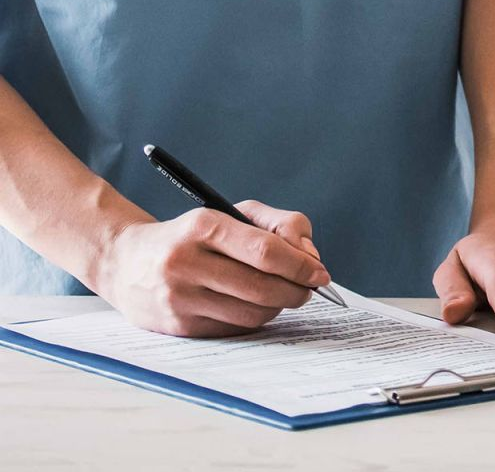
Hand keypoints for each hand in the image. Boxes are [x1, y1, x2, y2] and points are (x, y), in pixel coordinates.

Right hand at [93, 201, 328, 336]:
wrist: (124, 262)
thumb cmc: (192, 236)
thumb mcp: (233, 214)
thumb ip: (280, 225)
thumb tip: (310, 257)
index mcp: (202, 227)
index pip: (265, 251)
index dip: (300, 266)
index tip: (319, 273)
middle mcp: (186, 262)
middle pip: (262, 287)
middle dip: (296, 291)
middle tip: (307, 289)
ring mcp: (178, 297)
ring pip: (251, 314)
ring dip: (277, 307)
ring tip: (280, 296)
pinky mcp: (176, 326)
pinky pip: (233, 329)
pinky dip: (253, 320)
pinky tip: (251, 307)